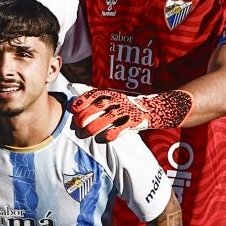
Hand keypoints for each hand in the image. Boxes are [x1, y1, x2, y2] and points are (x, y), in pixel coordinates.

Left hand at [68, 88, 192, 142]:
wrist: (154, 108)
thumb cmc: (125, 105)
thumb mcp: (111, 97)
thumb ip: (93, 94)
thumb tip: (72, 86)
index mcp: (112, 94)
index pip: (95, 94)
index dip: (83, 100)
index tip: (73, 108)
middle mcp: (119, 100)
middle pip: (101, 105)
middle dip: (87, 114)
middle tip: (78, 123)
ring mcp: (128, 110)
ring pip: (110, 117)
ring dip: (96, 125)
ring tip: (86, 132)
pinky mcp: (136, 121)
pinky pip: (123, 128)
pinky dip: (113, 133)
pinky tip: (104, 138)